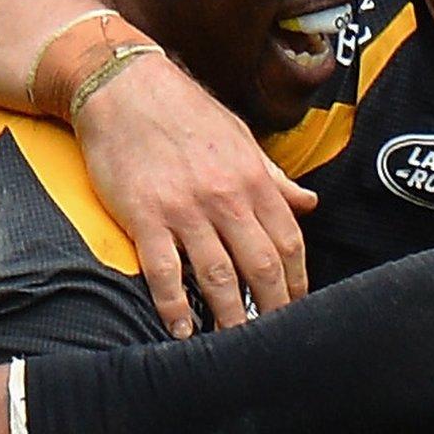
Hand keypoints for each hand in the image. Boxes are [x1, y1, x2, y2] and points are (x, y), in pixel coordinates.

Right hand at [72, 54, 317, 336]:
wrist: (124, 88)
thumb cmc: (184, 112)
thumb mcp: (240, 139)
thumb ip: (274, 178)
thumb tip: (308, 203)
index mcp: (253, 178)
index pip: (289, 240)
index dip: (298, 279)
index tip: (297, 305)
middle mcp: (226, 197)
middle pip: (261, 266)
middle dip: (273, 308)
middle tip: (273, 338)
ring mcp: (186, 209)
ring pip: (218, 277)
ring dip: (230, 316)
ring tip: (234, 345)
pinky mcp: (146, 217)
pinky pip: (165, 272)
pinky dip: (175, 306)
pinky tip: (180, 329)